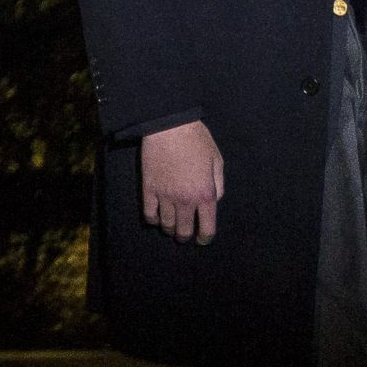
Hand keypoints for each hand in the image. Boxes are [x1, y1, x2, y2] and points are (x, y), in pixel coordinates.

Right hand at [140, 119, 222, 244]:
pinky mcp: (148, 189)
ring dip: (169, 228)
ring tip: (171, 226)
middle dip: (185, 236)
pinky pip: (149, 214)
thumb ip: (218, 185)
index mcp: (206, 194)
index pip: (207, 228)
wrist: (170, 127)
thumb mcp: (217, 161)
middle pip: (184, 231)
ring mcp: (165, 196)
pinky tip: (156, 218)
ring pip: (166, 225)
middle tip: (185, 234)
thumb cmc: (198, 141)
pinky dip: (152, 219)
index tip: (202, 239)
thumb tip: (214, 201)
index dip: (205, 238)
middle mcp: (185, 200)